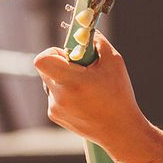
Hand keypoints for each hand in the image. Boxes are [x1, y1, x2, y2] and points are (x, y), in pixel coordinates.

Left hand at [34, 31, 145, 151]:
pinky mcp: (55, 116)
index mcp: (71, 82)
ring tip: (87, 87)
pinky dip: (66, 92)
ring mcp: (54, 108)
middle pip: (46, 68)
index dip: (53, 52)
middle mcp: (58, 96)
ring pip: (50, 82)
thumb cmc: (119, 96)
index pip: (42, 60)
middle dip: (60, 63)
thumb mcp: (114, 62)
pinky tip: (85, 99)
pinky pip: (54, 95)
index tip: (69, 55)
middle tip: (81, 67)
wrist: (120, 131)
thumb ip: (97, 42)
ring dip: (64, 78)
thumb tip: (86, 31)